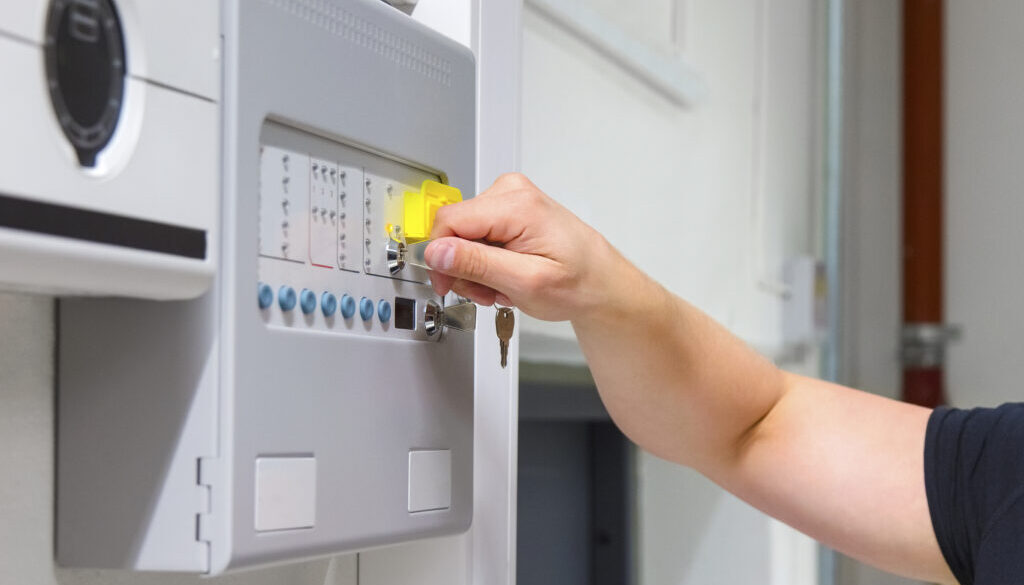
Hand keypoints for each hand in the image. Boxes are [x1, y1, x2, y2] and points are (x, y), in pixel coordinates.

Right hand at [424, 173, 632, 321]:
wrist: (601, 284)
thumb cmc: (579, 283)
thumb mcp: (525, 282)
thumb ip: (477, 264)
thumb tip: (437, 252)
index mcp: (517, 205)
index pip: (449, 221)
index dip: (440, 258)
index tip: (446, 285)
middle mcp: (511, 192)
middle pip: (455, 229)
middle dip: (463, 268)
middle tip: (485, 293)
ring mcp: (511, 198)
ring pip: (464, 235)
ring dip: (475, 269)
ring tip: (501, 287)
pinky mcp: (510, 210)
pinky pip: (478, 235)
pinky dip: (486, 262)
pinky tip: (505, 276)